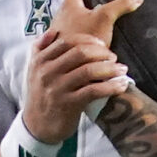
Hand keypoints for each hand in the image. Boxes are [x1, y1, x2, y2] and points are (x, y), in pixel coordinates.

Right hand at [20, 0, 140, 144]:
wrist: (37, 126)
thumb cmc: (42, 95)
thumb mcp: (34, 71)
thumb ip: (41, 49)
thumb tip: (54, 30)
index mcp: (40, 60)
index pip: (68, 41)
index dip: (89, 40)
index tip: (102, 44)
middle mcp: (47, 72)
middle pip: (80, 53)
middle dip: (102, 52)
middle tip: (114, 57)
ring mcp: (58, 89)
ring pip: (89, 71)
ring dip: (110, 68)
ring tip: (122, 70)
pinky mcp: (69, 104)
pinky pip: (94, 91)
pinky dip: (111, 86)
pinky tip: (121, 85)